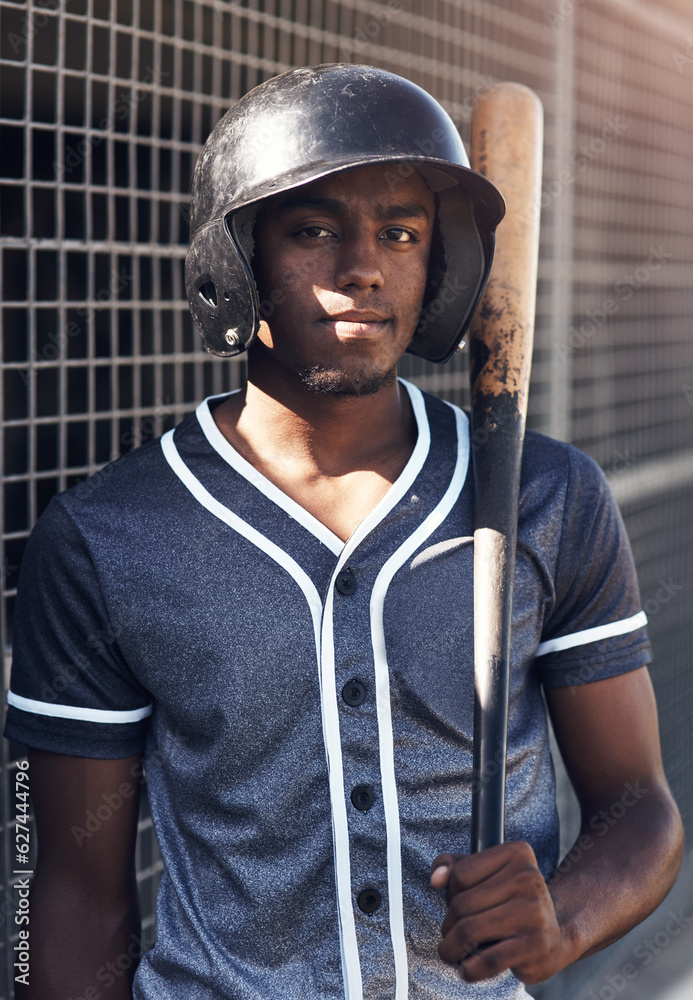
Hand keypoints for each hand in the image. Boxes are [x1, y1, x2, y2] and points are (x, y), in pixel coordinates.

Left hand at [430, 841, 569, 984]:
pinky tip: (467, 969)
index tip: (455, 905)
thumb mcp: (486, 873)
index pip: (461, 874)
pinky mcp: (536, 945)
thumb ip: (454, 867)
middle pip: (462, 903)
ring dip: (451, 948)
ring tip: (451, 952)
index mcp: (517, 853)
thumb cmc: (512, 900)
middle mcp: (529, 878)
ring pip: (470, 930)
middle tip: (450, 935)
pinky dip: (470, 968)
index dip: (449, 893)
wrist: (556, 933)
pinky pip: (489, 959)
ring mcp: (535, 912)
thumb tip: (436, 878)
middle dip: (448, 925)